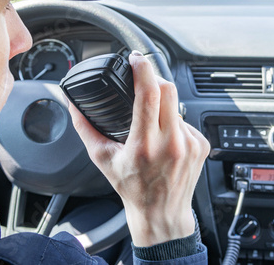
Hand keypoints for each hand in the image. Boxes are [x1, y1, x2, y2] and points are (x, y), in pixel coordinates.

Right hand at [68, 51, 209, 246]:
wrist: (162, 214)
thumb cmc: (133, 190)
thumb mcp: (103, 160)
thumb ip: (86, 129)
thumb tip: (73, 105)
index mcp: (145, 145)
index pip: (149, 94)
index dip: (142, 69)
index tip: (136, 59)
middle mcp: (172, 143)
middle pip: (168, 90)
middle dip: (153, 79)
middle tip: (142, 82)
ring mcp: (190, 143)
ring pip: (177, 105)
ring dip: (163, 105)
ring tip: (151, 123)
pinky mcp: (201, 145)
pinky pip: (186, 120)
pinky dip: (173, 122)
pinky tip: (165, 138)